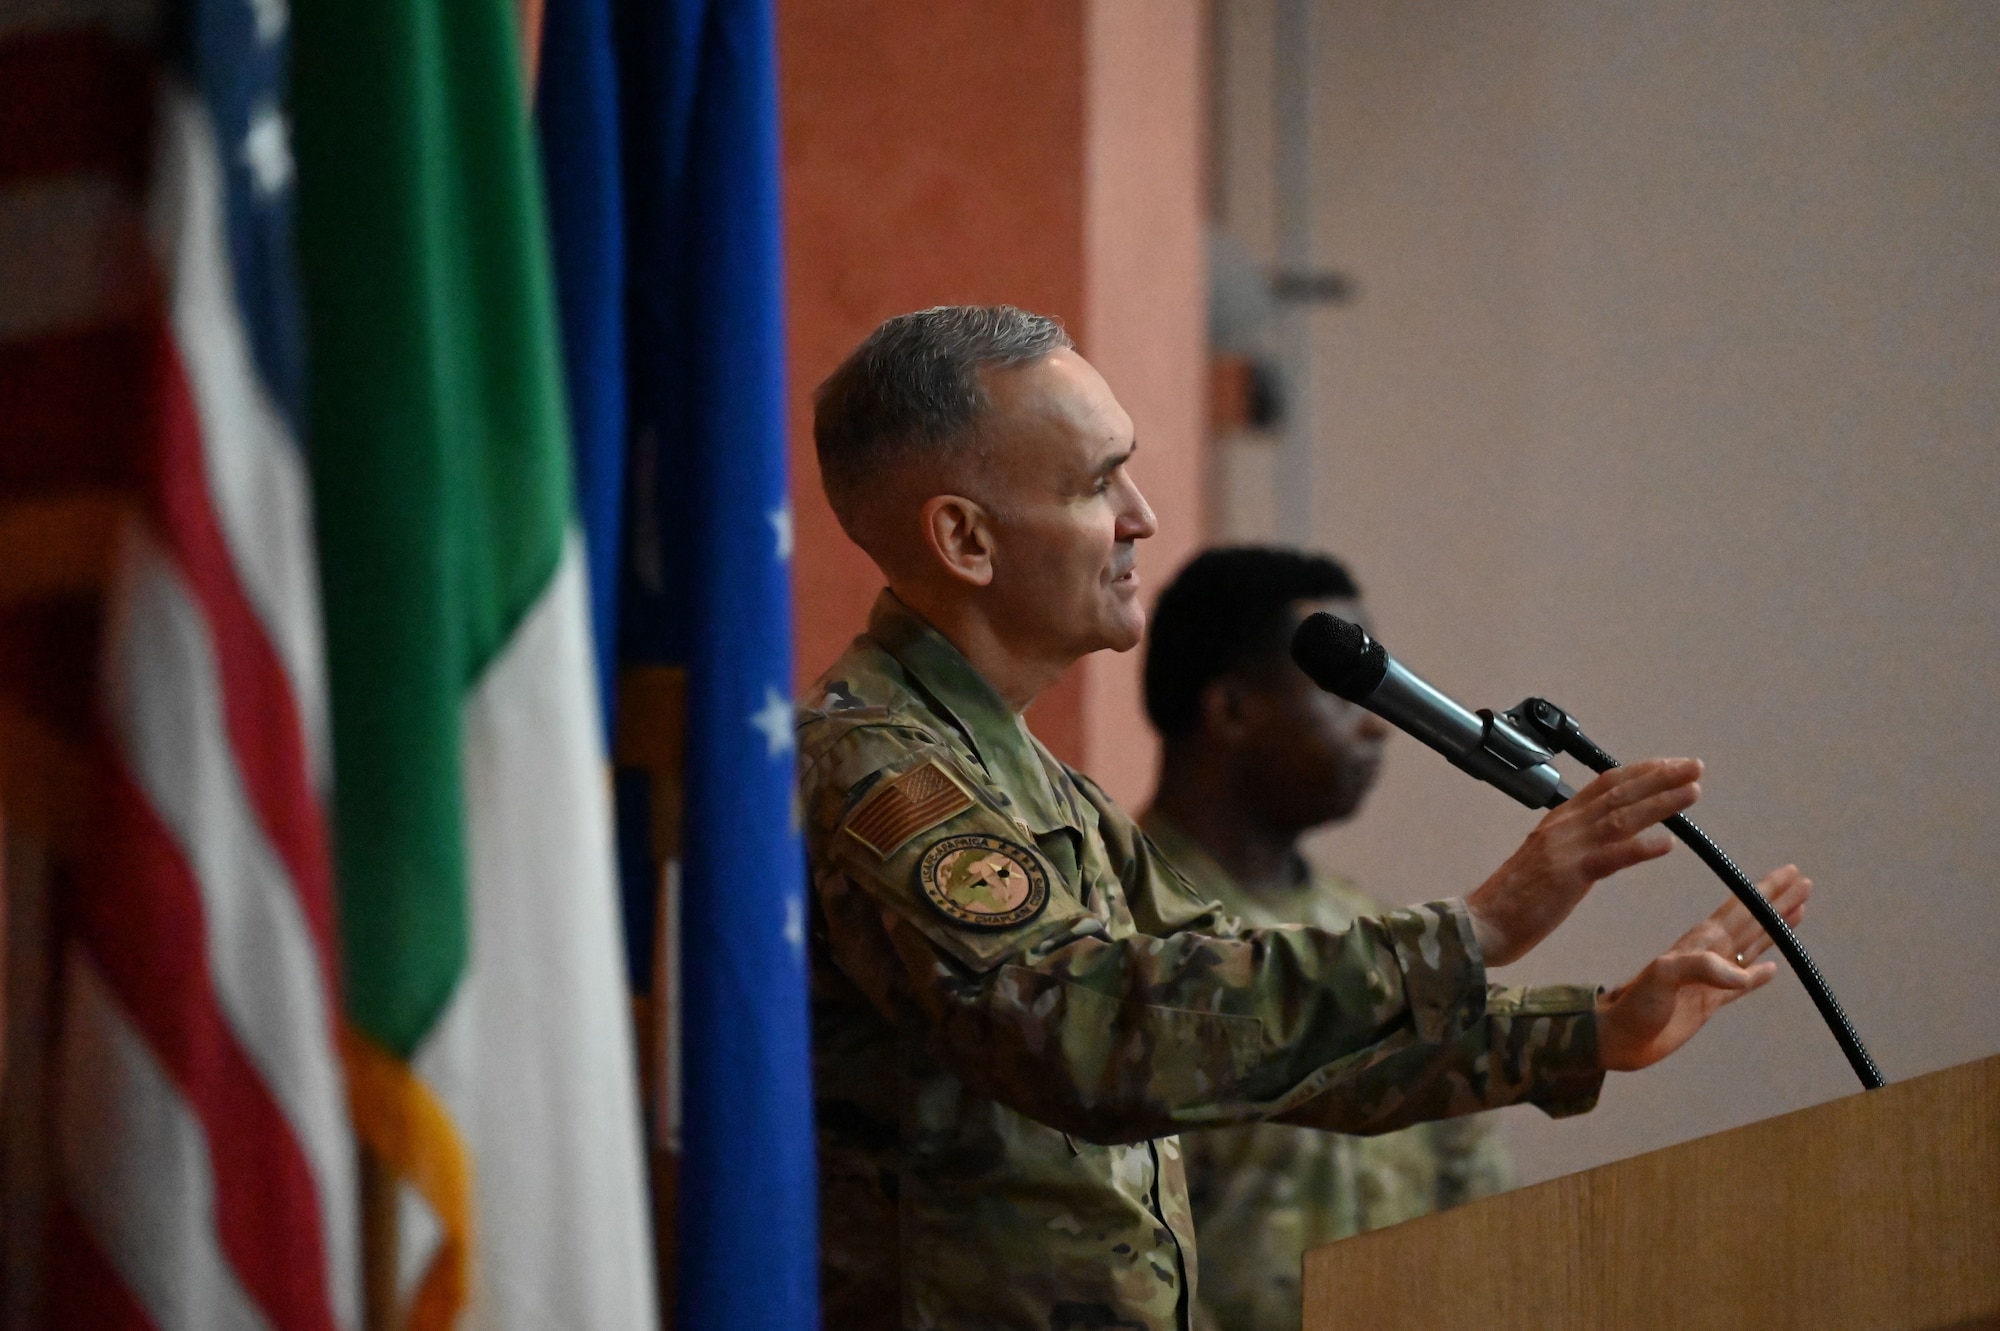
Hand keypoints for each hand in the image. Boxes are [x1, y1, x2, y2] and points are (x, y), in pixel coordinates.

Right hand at [1466, 758, 1702, 966]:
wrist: (1481, 924)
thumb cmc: (1513, 900)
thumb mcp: (1547, 861)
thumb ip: (1574, 845)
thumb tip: (1603, 838)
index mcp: (1558, 822)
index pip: (1604, 785)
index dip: (1641, 772)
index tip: (1672, 766)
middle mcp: (1563, 827)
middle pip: (1618, 793)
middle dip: (1660, 778)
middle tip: (1695, 767)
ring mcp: (1565, 849)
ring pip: (1620, 818)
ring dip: (1660, 803)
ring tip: (1692, 793)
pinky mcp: (1566, 876)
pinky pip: (1610, 858)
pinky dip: (1640, 848)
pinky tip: (1667, 843)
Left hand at [1597, 864, 1812, 1071]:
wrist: (1618, 1037)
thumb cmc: (1635, 1004)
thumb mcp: (1662, 977)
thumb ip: (1700, 967)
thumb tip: (1746, 972)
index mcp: (1700, 942)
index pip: (1741, 909)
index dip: (1765, 891)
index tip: (1790, 872)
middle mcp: (1709, 954)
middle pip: (1752, 921)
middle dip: (1777, 902)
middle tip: (1805, 882)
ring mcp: (1711, 978)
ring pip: (1753, 947)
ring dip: (1775, 929)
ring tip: (1799, 910)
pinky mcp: (1710, 1002)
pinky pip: (1745, 984)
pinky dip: (1761, 974)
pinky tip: (1774, 968)